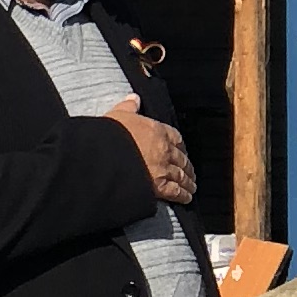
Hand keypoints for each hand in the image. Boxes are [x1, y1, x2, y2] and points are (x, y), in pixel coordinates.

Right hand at [105, 94, 194, 208]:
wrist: (105, 157)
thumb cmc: (110, 135)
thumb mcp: (118, 115)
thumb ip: (129, 107)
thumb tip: (135, 98)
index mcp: (156, 130)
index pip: (175, 136)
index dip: (179, 144)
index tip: (181, 149)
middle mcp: (164, 149)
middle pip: (181, 158)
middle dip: (186, 165)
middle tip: (190, 171)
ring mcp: (164, 168)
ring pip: (181, 175)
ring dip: (188, 181)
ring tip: (191, 187)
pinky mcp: (159, 186)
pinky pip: (176, 191)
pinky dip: (183, 195)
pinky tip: (186, 198)